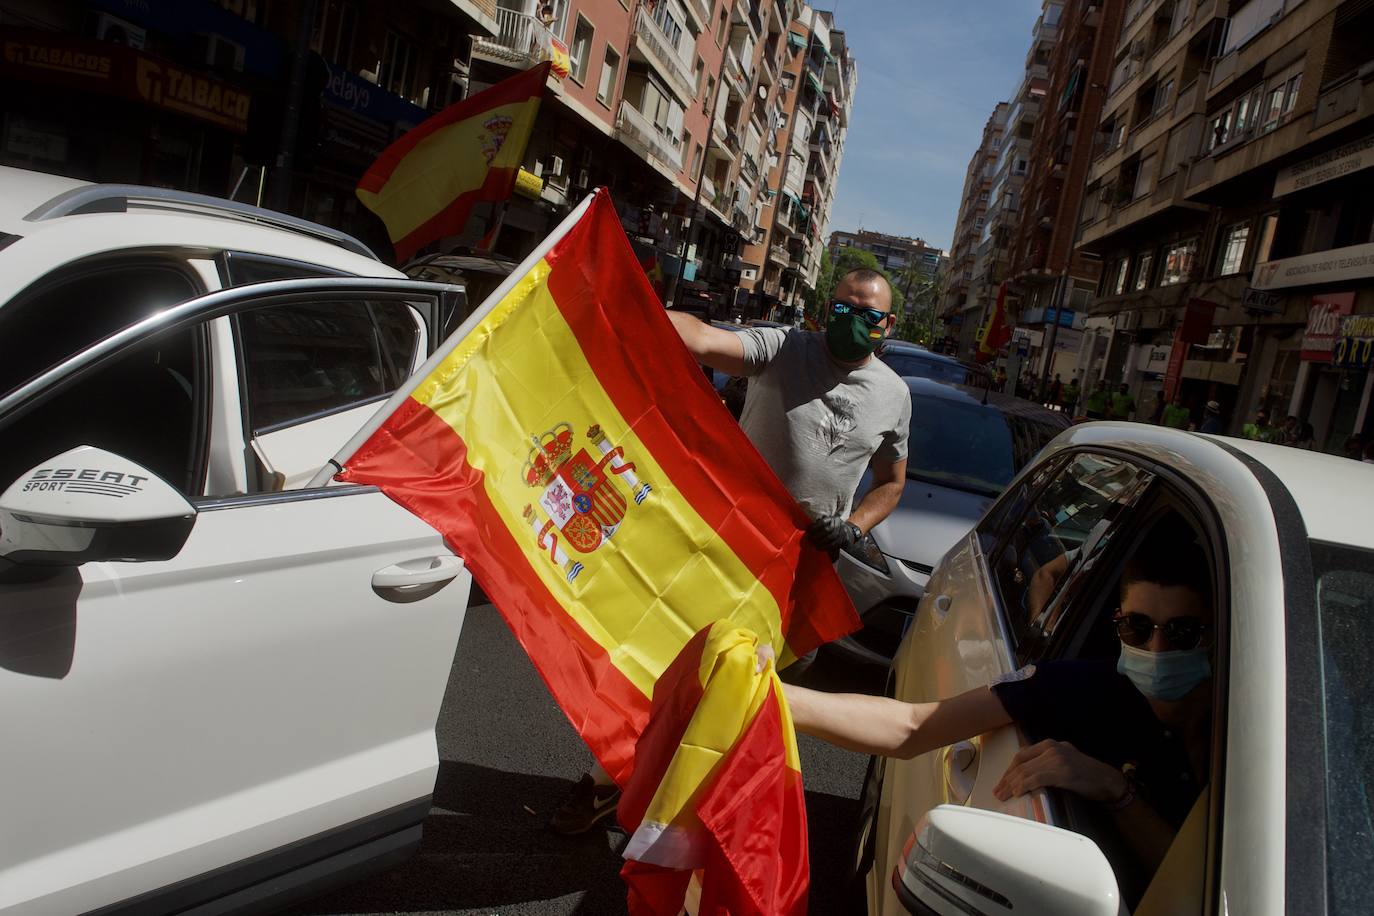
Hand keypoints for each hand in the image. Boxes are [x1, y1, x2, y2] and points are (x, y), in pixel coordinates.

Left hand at [806, 515, 861, 551]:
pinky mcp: (843, 540)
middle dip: (817, 535)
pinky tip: (819, 548)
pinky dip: (825, 547)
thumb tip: (808, 528)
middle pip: (827, 529)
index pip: (823, 521)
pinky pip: (834, 544)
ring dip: (821, 542)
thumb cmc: (834, 527)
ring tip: (814, 544)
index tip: (808, 530)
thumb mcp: (828, 522)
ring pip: (831, 537)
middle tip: (810, 538)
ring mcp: (842, 532)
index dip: (815, 526)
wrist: (847, 532)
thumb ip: (820, 523)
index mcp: (833, 519)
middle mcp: (839, 524)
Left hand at [992, 740, 1127, 803]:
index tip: (1002, 782)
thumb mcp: (1063, 762)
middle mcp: (1051, 747)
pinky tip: (1018, 792)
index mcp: (1050, 744)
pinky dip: (1025, 785)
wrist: (1108, 781)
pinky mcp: (1062, 771)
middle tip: (998, 792)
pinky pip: (1037, 777)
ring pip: (1026, 770)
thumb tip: (1025, 777)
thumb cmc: (1086, 775)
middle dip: (1007, 778)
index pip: (1022, 755)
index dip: (1009, 769)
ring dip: (1012, 784)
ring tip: (1004, 795)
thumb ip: (1046, 764)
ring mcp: (1057, 758)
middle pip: (1021, 762)